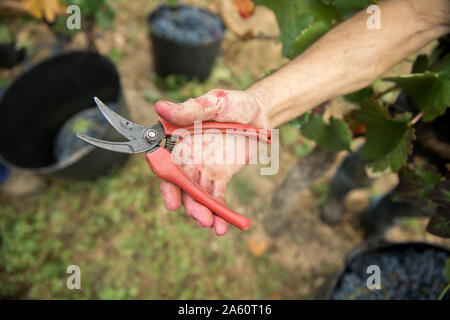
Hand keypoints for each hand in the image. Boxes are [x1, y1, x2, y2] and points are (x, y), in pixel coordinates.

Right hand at [154, 89, 266, 234]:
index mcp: (181, 141)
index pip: (168, 166)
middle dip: (190, 205)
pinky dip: (220, 212)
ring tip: (213, 225)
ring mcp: (204, 170)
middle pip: (183, 187)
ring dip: (204, 212)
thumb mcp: (214, 103)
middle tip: (201, 218)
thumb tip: (160, 107)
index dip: (167, 185)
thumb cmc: (234, 103)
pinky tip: (223, 226)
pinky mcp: (220, 177)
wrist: (260, 114)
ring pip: (199, 196)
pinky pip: (217, 198)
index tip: (172, 202)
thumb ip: (190, 110)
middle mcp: (188, 158)